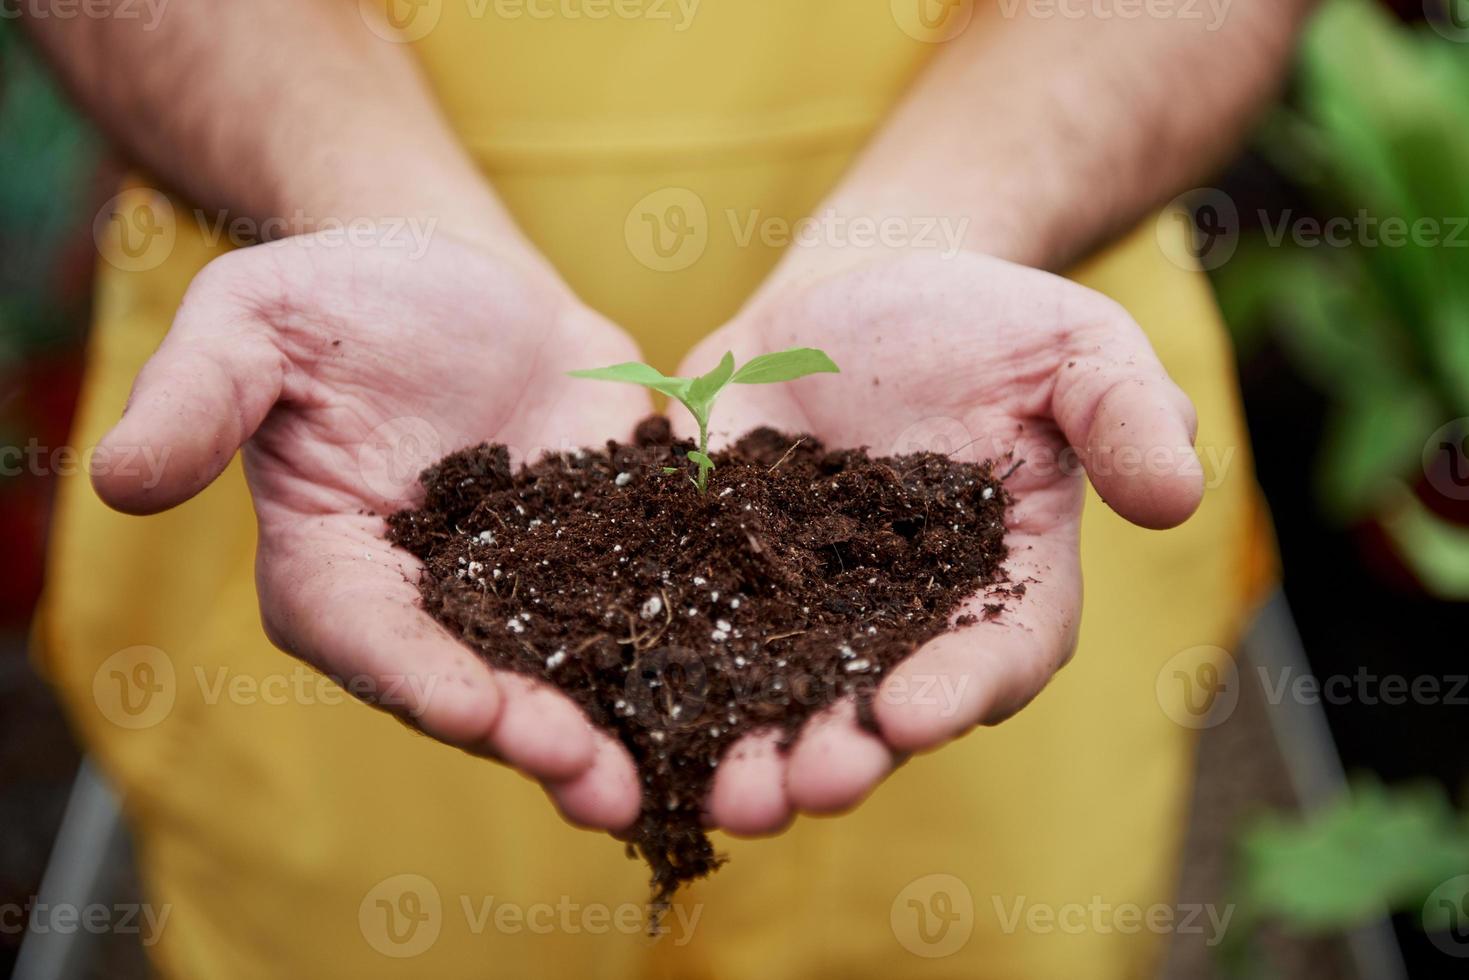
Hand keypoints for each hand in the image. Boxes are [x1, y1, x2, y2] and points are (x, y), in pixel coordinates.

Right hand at [94, 230, 648, 831]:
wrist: (466, 277)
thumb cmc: (348, 296)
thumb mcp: (257, 321)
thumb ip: (201, 396)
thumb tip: (116, 479)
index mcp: (335, 568)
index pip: (369, 639)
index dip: (421, 679)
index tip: (478, 713)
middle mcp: (432, 603)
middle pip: (477, 683)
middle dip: (533, 735)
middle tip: (594, 778)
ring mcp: (528, 589)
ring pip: (566, 673)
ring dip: (612, 728)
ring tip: (660, 778)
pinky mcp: (606, 559)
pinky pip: (642, 610)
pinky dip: (679, 651)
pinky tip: (729, 692)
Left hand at [678, 249, 1204, 834]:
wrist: (857, 295)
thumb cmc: (984, 323)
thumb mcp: (1074, 346)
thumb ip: (1126, 413)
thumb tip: (1181, 497)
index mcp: (1002, 584)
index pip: (995, 653)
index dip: (959, 689)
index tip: (915, 717)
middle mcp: (902, 623)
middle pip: (877, 708)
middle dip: (842, 753)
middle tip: (801, 788)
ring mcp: (804, 609)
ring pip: (778, 695)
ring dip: (749, 750)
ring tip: (718, 793)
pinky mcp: (720, 576)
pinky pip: (691, 628)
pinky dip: (665, 670)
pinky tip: (629, 707)